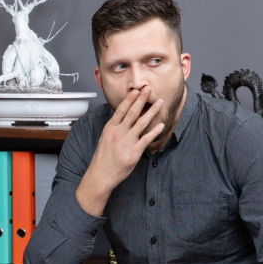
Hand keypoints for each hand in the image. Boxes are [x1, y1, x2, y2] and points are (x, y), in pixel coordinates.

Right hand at [75, 88, 164, 215]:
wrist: (102, 174)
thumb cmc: (103, 157)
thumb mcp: (104, 137)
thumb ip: (114, 127)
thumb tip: (121, 116)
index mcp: (110, 128)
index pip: (121, 110)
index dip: (130, 99)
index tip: (136, 90)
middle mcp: (118, 133)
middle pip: (132, 113)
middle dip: (141, 99)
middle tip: (148, 89)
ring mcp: (127, 142)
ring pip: (141, 123)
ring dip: (151, 111)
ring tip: (159, 103)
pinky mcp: (134, 152)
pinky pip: (147, 139)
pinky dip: (155, 131)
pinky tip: (160, 125)